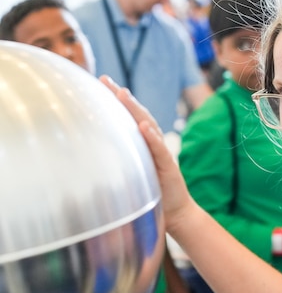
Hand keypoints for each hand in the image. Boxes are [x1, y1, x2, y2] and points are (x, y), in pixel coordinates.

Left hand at [99, 76, 195, 233]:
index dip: (116, 101)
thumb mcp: (134, 174)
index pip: (129, 118)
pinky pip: (160, 150)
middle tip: (105, 80)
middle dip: (122, 97)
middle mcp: (153, 144)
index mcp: (143, 145)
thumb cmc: (154, 194)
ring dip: (136, 110)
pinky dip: (153, 138)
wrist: (177, 212)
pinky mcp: (169, 167)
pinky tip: (145, 127)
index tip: (100, 83)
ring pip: (149, 127)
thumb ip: (122, 161)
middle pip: (138, 115)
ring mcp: (162, 154)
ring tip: (123, 95)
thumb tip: (93, 152)